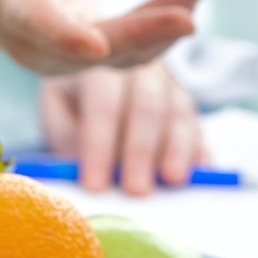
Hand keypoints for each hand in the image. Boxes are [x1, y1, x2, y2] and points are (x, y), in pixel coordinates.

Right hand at [0, 0, 208, 74]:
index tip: (96, 45)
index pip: (34, 24)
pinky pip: (133, 50)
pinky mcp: (90, 60)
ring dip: (164, 27)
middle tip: (186, 17)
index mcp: (4, 3)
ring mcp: (62, 60)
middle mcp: (33, 44)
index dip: (64, 37)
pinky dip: (164, 24)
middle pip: (90, 52)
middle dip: (140, 35)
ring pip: (121, 56)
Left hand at [39, 62, 202, 194]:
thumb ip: (65, 134)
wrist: (106, 69)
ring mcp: (172, 89)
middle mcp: (142, 72)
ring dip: (177, 150)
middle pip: (146, 106)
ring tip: (172, 180)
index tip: (95, 185)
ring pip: (178, 115)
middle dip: (141, 150)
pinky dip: (199, 154)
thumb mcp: (58, 108)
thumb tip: (78, 165)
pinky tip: (199, 175)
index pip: (103, 104)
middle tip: (136, 189)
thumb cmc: (77, 99)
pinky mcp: (190, 111)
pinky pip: (198, 130)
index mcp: (101, 67)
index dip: (100, 145)